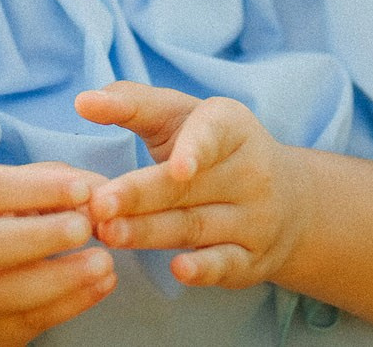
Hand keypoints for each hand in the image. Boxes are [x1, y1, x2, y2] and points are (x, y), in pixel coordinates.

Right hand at [0, 160, 116, 346]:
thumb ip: (63, 184)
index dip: (32, 189)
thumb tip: (100, 196)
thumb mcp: (26, 191)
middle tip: (84, 229)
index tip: (81, 190)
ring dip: (59, 278)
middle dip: (37, 236)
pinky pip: (30, 320)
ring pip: (2, 292)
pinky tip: (102, 284)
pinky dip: (71, 303)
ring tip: (104, 262)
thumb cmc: (8, 220)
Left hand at [73, 81, 308, 289]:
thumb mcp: (180, 116)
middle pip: (188, 187)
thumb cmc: (210, 148)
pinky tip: (178, 270)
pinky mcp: (251, 259)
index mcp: (231, 127)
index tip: (176, 166)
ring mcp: (254, 218)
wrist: (288, 201)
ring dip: (150, 232)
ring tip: (108, 234)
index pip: (210, 134)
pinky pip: (226, 264)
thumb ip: (133, 104)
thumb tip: (83, 101)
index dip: (194, 150)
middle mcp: (249, 171)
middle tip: (98, 205)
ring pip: (195, 226)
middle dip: (141, 196)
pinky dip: (204, 269)